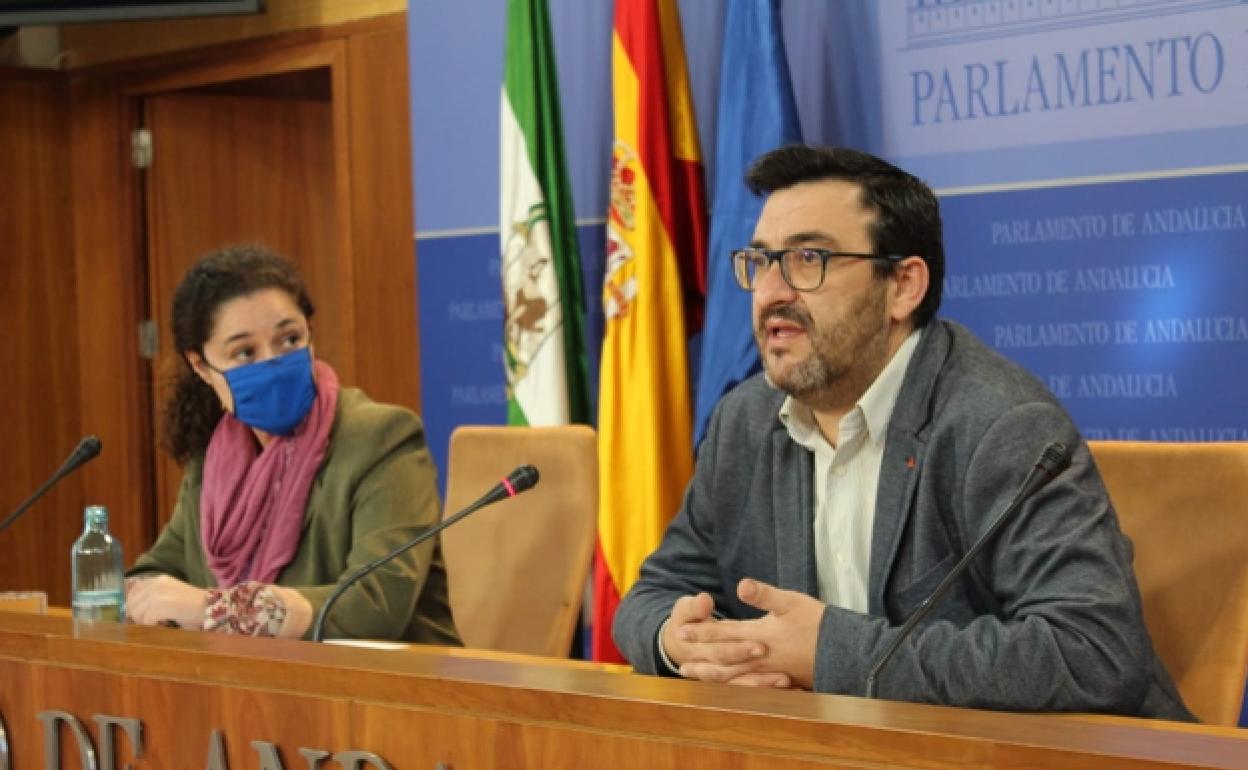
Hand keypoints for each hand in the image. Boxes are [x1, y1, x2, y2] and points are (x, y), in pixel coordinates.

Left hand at [125, 575, 206, 629]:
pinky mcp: (163, 606)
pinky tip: (164, 624)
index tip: (138, 615)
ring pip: (137, 613)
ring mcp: (159, 594)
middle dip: (137, 616)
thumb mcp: (170, 595)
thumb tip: (131, 610)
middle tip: (149, 622)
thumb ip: (152, 597)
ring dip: (145, 622)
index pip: (133, 591)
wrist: (209, 608)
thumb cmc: (191, 606)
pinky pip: (147, 620)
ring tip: (158, 623)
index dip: (132, 605)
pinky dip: (153, 626)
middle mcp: (157, 584)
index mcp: (159, 580)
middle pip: (132, 604)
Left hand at [678, 579, 823, 689]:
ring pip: (733, 677)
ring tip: (694, 676)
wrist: (844, 652)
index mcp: (760, 635)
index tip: (682, 632)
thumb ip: (765, 595)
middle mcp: (760, 657)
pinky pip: (748, 687)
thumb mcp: (792, 601)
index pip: (724, 633)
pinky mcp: (779, 681)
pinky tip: (724, 687)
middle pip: (723, 660)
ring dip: (711, 676)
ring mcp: (769, 672)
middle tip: (679, 663)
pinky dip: (732, 687)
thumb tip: (741, 584)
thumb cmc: (818, 622)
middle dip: (700, 659)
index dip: (702, 632)